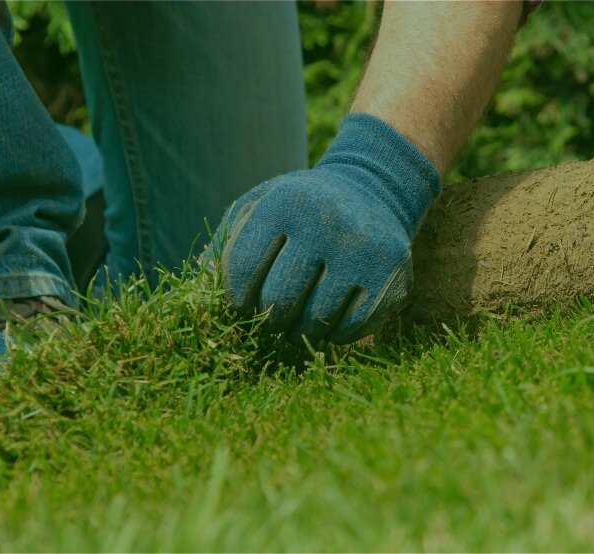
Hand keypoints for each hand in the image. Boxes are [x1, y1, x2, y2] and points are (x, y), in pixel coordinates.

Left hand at [218, 114, 440, 344]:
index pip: (243, 270)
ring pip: (314, 322)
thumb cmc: (302, 207)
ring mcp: (363, 251)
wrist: (374, 190)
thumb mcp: (260, 206)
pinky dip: (334, 334)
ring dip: (300, 330)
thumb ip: (226, 243)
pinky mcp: (391, 277)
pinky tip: (331, 315)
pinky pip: (350, 331)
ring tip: (299, 316)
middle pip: (278, 302)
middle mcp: (326, 224)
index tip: (240, 303)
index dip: (234, 297)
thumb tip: (202, 290)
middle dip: (268, 317)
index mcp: (286, 204)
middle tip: (272, 313)